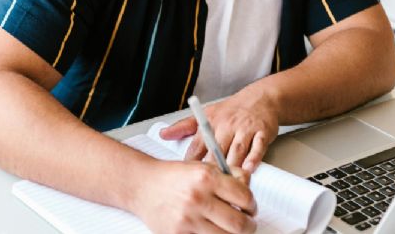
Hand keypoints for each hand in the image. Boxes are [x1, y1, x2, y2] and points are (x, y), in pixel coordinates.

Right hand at [130, 159, 256, 233]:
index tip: (250, 208)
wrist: (142, 185)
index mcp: (207, 177)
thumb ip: (229, 175)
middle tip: (247, 224)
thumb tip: (248, 188)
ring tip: (230, 230)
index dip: (252, 205)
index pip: (245, 198)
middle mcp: (198, 197)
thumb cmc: (173, 176)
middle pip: (240, 224)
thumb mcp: (202, 166)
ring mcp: (187, 218)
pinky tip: (209, 230)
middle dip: (249, 226)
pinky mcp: (178, 233)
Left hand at [159, 88, 278, 172]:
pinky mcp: (262, 132)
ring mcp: (245, 129)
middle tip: (207, 187)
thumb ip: (184, 127)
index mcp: (211, 124)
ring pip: (236, 151)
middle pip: (217, 151)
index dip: (192, 164)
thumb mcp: (206, 114)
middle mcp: (227, 126)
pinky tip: (249, 169)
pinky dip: (253, 158)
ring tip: (227, 183)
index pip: (198, 147)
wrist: (260, 98)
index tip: (188, 179)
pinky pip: (257, 147)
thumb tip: (163, 134)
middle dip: (211, 169)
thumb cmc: (232, 110)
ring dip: (231, 166)